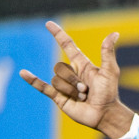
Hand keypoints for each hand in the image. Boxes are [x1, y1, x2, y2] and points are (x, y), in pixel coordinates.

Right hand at [20, 21, 133, 138]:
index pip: (67, 45)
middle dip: (74, 81)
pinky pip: (43, 87)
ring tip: (83, 97)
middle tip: (86, 90)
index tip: (48, 24)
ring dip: (71, 90)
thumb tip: (114, 34)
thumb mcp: (110, 71)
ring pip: (57, 80)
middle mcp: (71, 73)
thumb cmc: (109, 93)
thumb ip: (108, 52)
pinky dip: (33, 80)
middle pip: (61, 68)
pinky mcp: (59, 97)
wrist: (105, 114)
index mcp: (82, 64)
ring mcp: (64, 85)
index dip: (58, 35)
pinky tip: (23, 73)